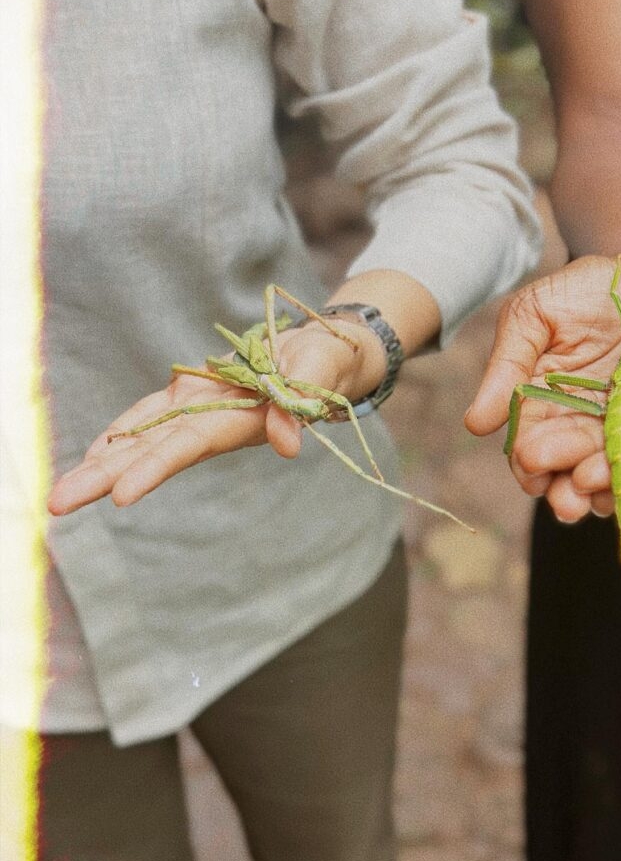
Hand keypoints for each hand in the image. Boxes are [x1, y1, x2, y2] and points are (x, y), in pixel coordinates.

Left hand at [47, 320, 385, 514]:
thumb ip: (299, 403)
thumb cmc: (321, 365)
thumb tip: (288, 446)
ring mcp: (197, 408)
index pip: (188, 446)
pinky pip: (149, 414)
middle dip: (104, 477)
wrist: (318, 357)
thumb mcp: (316, 375)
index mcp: (238, 422)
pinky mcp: (192, 394)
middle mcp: (210, 422)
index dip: (155, 467)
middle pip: (150, 451)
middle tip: (59, 503)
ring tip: (62, 492)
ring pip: (142, 437)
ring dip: (102, 463)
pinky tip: (94, 452)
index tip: (120, 495)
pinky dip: (121, 432)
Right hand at [466, 256, 620, 520]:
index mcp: (542, 402)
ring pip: (610, 471)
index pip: (530, 440)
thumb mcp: (535, 313)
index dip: (529, 460)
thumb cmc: (587, 290)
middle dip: (565, 489)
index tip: (531, 469)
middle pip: (568, 466)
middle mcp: (581, 424)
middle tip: (566, 505)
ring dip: (603, 492)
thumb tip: (475, 425)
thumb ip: (508, 363)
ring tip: (599, 503)